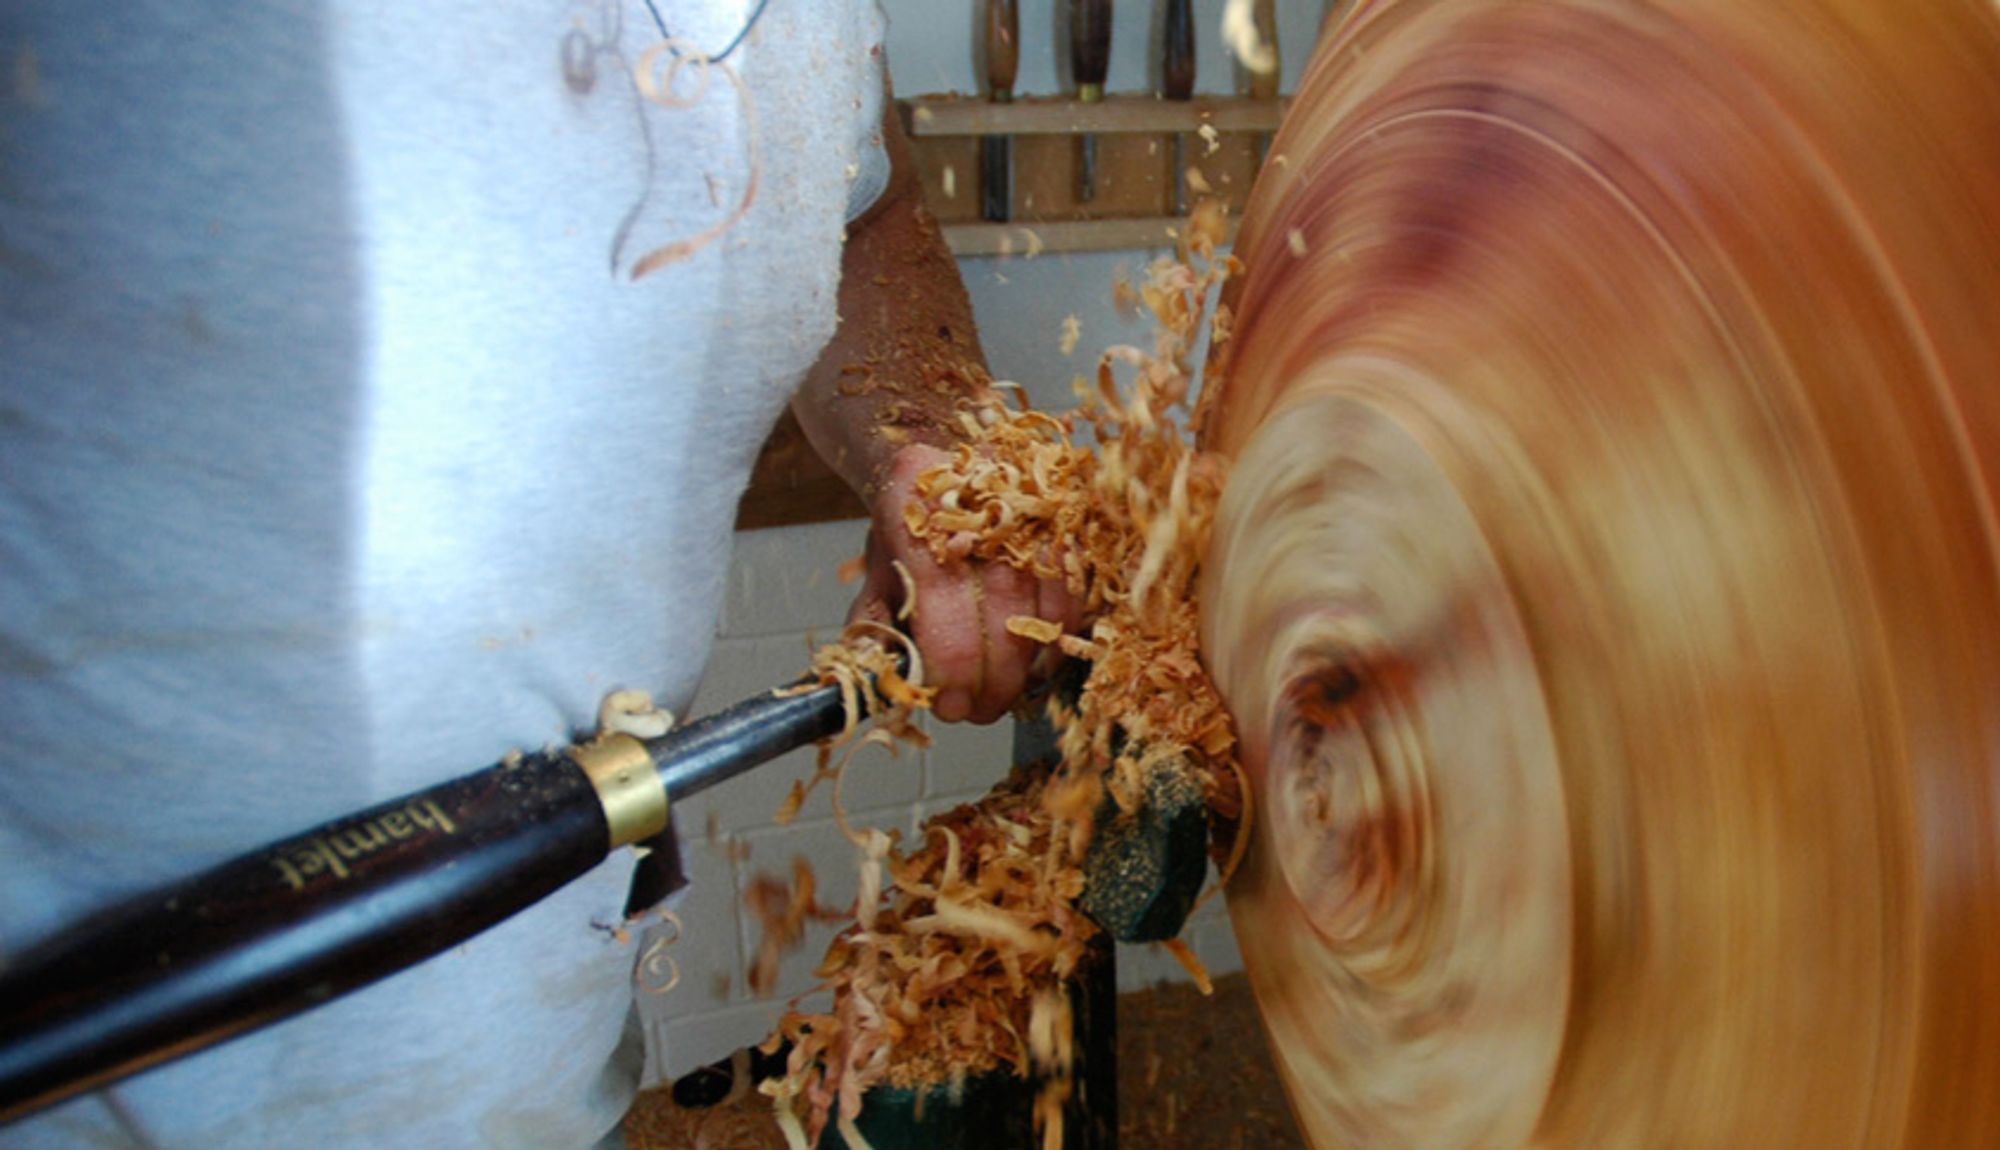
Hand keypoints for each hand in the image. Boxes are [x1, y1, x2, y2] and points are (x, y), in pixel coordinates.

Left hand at [849, 444, 1079, 723]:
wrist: (944, 452)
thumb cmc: (910, 523)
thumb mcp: (879, 565)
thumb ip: (876, 622)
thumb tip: (885, 683)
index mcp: (914, 505)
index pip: (942, 596)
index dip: (952, 663)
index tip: (951, 705)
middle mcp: (975, 493)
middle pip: (1002, 606)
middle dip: (996, 677)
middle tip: (983, 711)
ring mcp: (1028, 497)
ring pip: (1046, 598)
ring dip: (1033, 662)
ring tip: (1012, 692)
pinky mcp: (1065, 508)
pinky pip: (1076, 583)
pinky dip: (1062, 630)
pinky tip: (1041, 658)